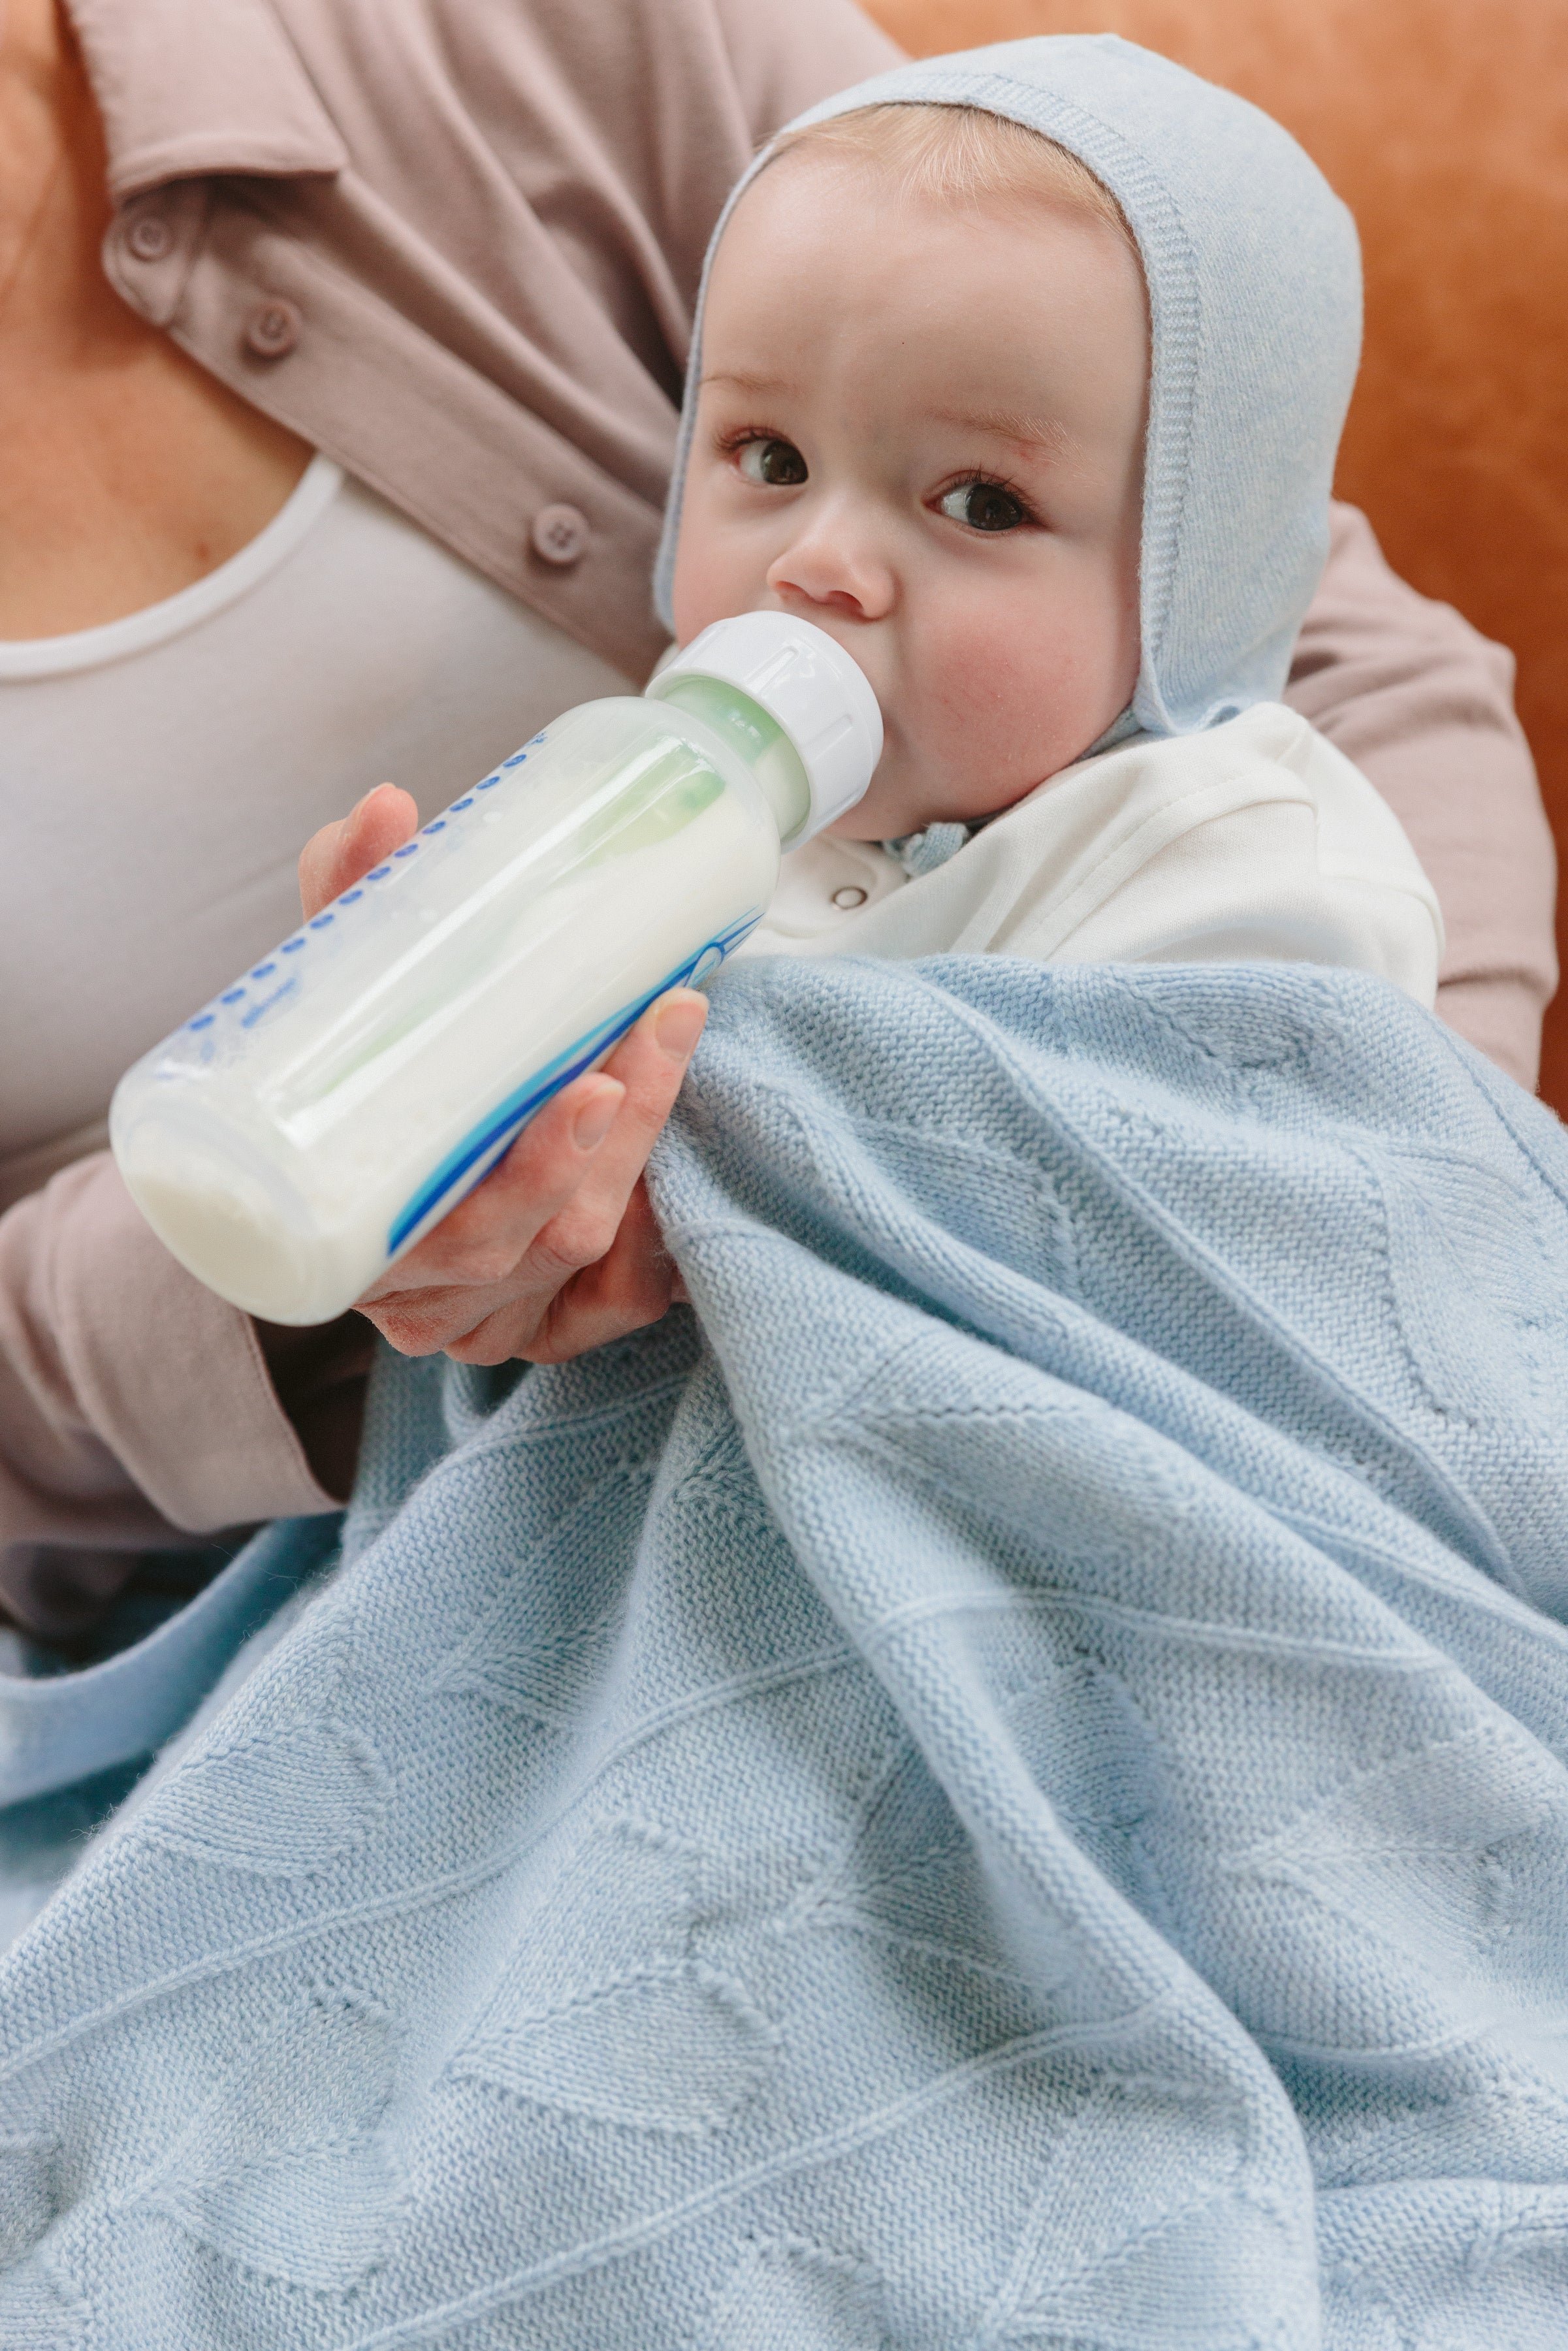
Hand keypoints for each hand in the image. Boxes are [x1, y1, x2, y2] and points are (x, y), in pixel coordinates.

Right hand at [297, 785, 704, 1363]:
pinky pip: (617, 1297)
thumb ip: (357, 907)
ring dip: (638, 1147)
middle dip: (607, 1140)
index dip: (532, 1170)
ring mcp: (481, 1321)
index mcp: (349, 1241)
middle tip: (658, 1030)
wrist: (363, 1147)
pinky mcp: (544, 1326)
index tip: (594, 1084)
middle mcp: (415, 1295)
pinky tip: (677, 1152)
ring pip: (580, 1255)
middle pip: (528, 1242)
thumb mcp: (349, 996)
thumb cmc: (360, 1077)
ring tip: (669, 1033)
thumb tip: (383, 808)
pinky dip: (652, 1231)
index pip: (452, 1229)